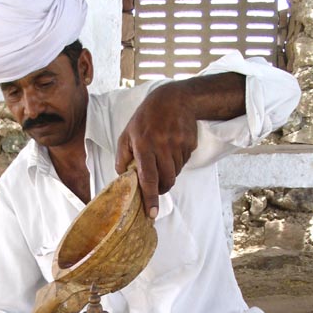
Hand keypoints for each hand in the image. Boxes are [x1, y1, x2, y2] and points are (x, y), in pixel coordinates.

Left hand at [115, 82, 197, 217]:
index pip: (148, 178)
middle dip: (161, 188)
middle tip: (156, 184)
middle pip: (166, 181)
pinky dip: (177, 162)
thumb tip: (122, 178)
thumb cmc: (146, 118)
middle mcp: (162, 146)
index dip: (150, 198)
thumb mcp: (127, 134)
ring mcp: (178, 145)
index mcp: (143, 145)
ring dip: (168, 173)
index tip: (152, 213)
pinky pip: (184, 163)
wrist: (174, 98)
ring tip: (162, 157)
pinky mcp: (190, 144)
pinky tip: (171, 148)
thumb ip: (122, 157)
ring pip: (175, 173)